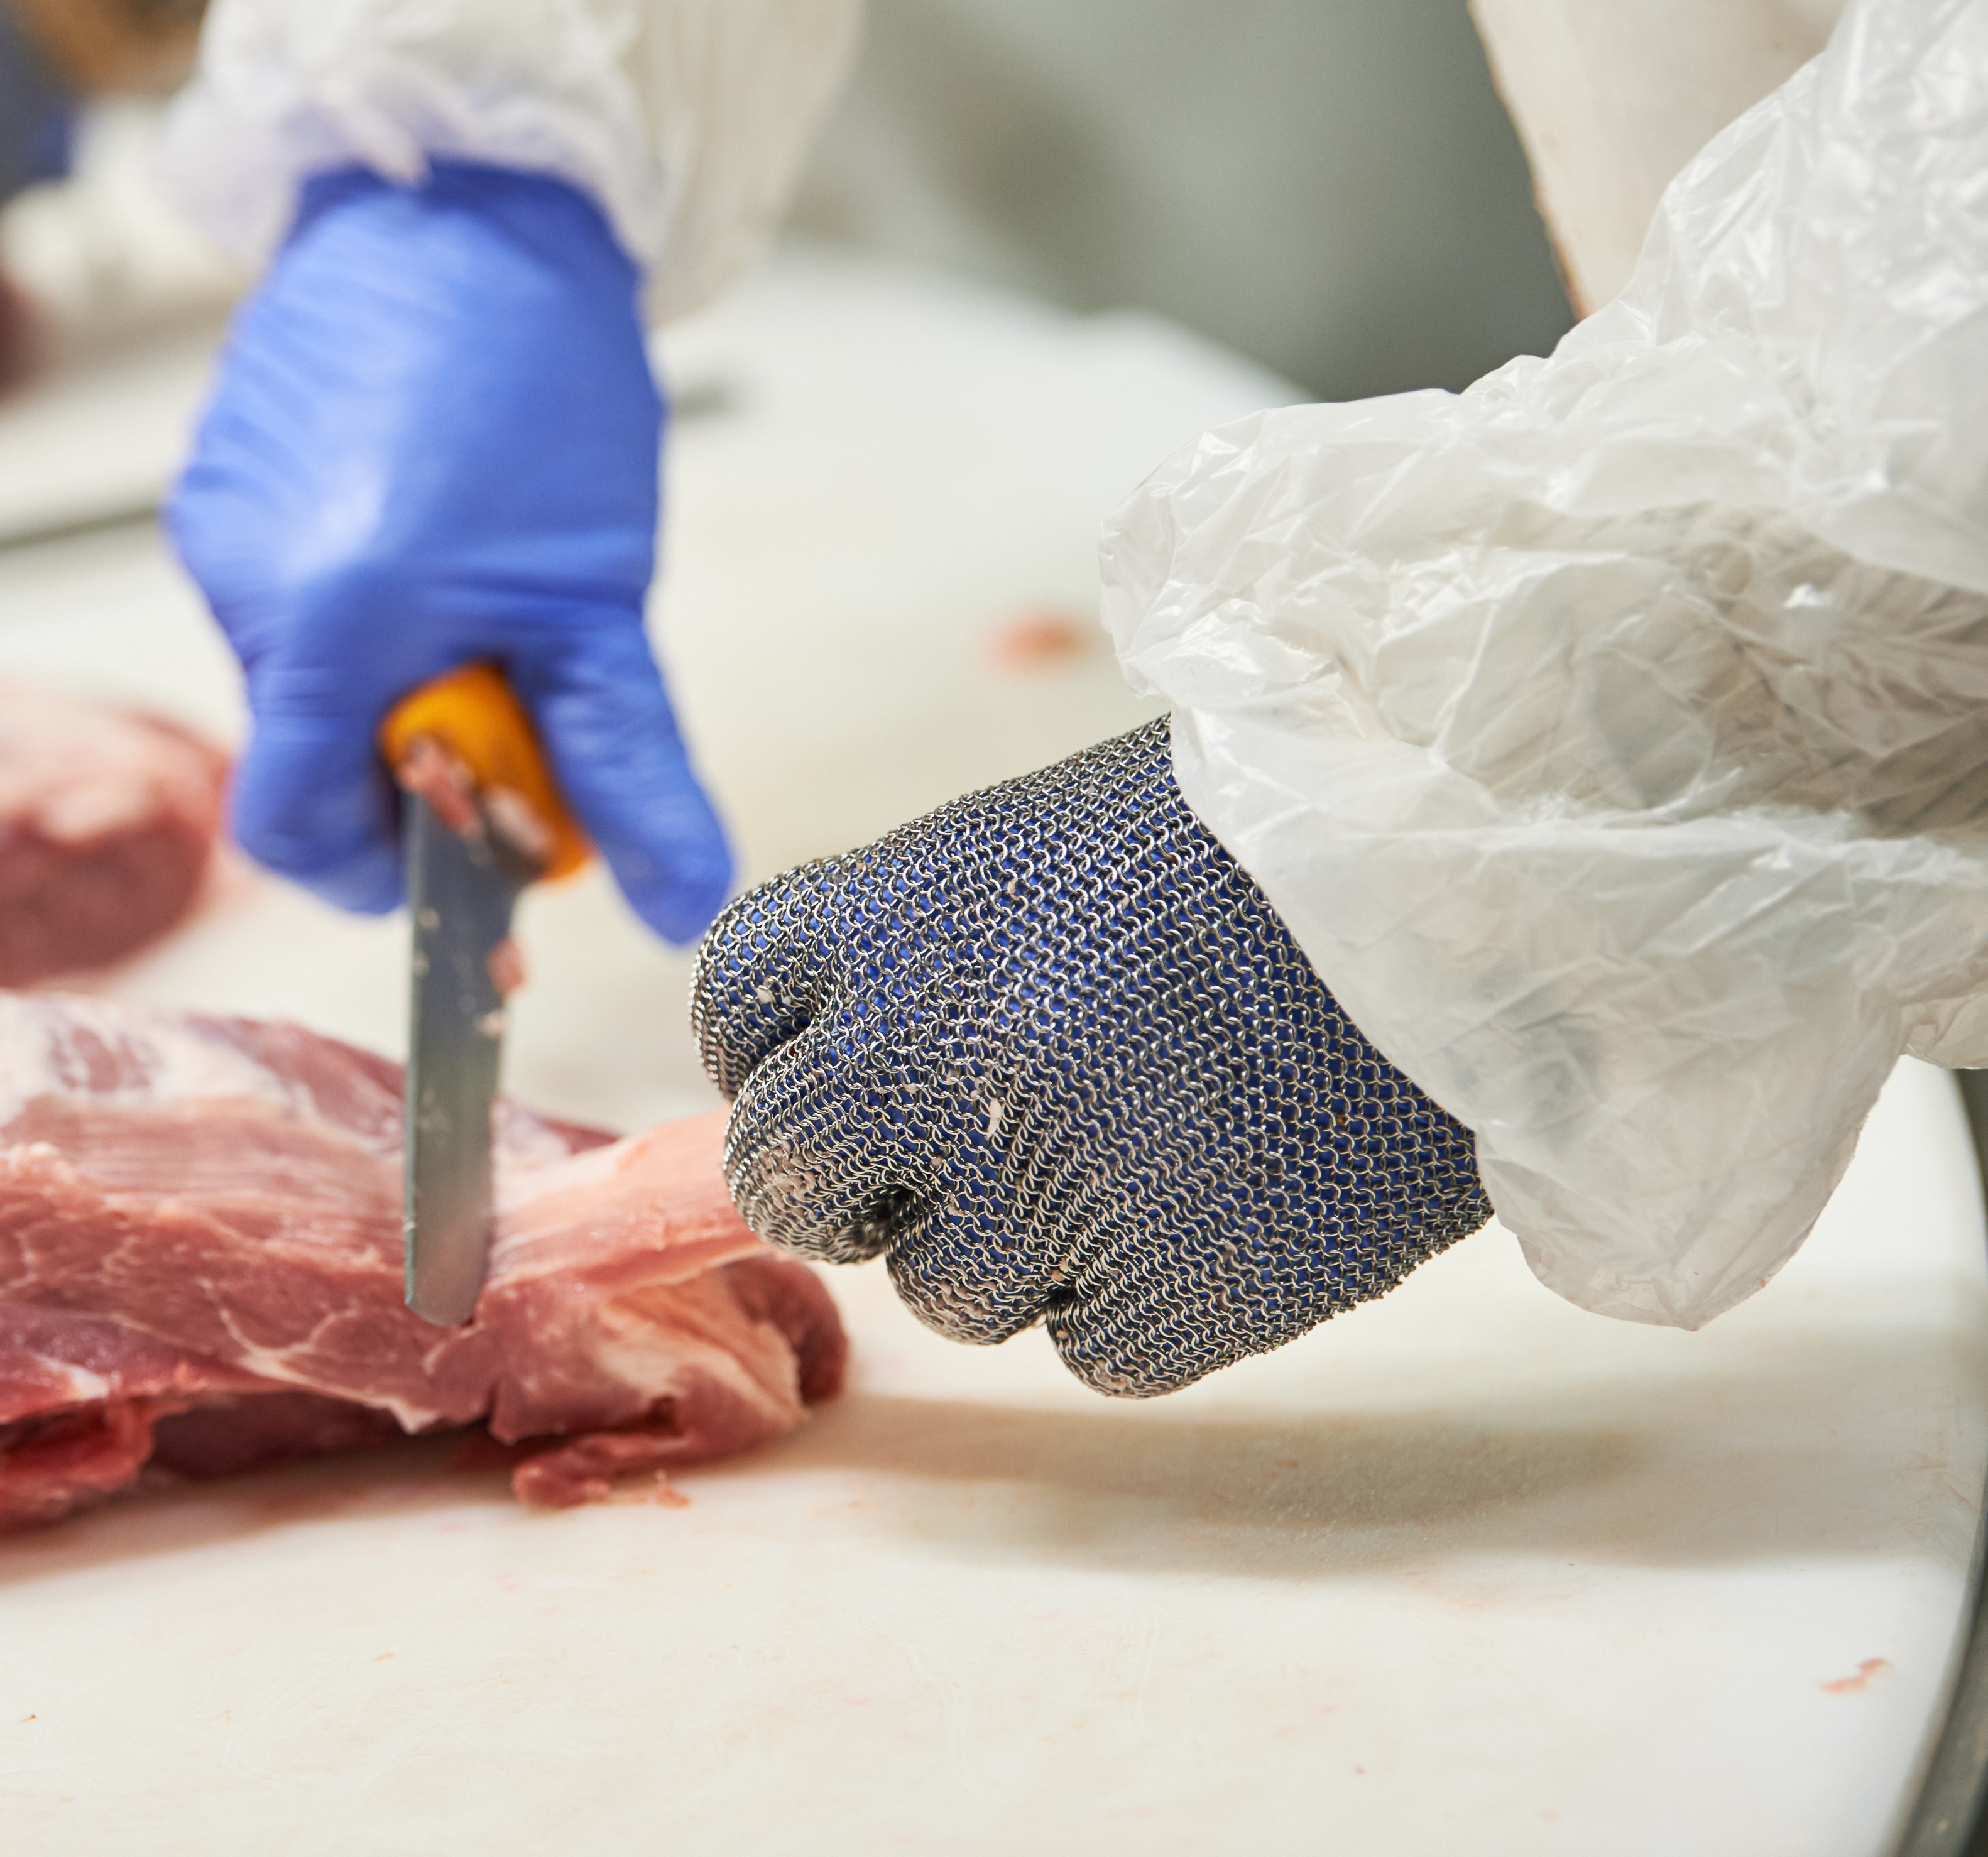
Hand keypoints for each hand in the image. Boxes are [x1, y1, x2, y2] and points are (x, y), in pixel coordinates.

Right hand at [166, 162, 731, 943]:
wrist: (473, 200)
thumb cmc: (541, 384)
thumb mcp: (601, 602)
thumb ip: (624, 765)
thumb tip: (678, 906)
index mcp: (326, 628)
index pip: (296, 832)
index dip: (377, 869)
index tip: (464, 836)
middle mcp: (242, 583)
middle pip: (304, 754)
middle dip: (406, 752)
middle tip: (511, 681)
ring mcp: (215, 523)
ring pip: (296, 671)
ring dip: (383, 667)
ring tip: (472, 576)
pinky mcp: (215, 472)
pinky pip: (276, 589)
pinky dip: (350, 597)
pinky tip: (421, 519)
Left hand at [690, 718, 1489, 1395]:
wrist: (1457, 887)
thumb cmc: (1245, 847)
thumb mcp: (1026, 847)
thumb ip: (906, 959)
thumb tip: (828, 1075)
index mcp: (884, 927)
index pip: (734, 1023)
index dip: (790, 1051)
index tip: (854, 1058)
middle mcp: (925, 1067)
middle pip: (784, 1181)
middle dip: (857, 1175)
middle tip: (967, 1140)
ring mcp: (1037, 1195)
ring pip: (942, 1290)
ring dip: (1016, 1242)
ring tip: (1145, 1141)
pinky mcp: (1161, 1296)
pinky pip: (1085, 1345)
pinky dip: (1138, 1294)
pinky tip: (1216, 1196)